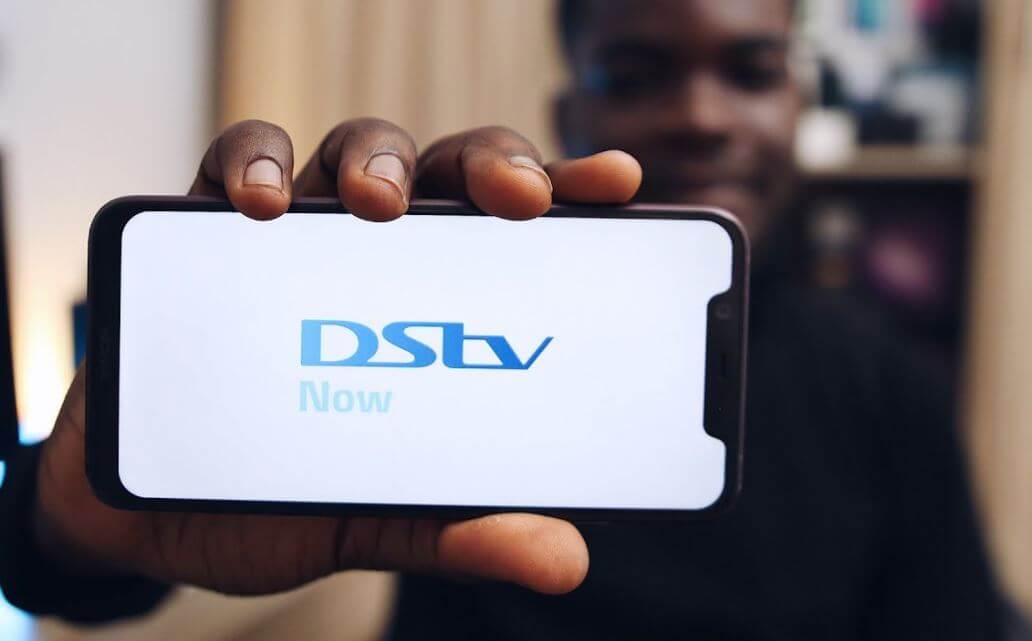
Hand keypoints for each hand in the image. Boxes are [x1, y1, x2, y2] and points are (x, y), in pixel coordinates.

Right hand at [35, 118, 641, 595]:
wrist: (154, 514)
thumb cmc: (283, 494)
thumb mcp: (382, 521)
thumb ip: (461, 527)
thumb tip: (563, 558)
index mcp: (440, 308)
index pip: (517, 231)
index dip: (569, 193)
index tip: (616, 183)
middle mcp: (380, 258)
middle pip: (449, 172)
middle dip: (489, 168)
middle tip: (516, 200)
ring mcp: (301, 239)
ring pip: (354, 152)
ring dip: (375, 163)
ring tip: (380, 203)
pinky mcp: (212, 236)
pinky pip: (233, 167)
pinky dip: (252, 169)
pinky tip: (263, 205)